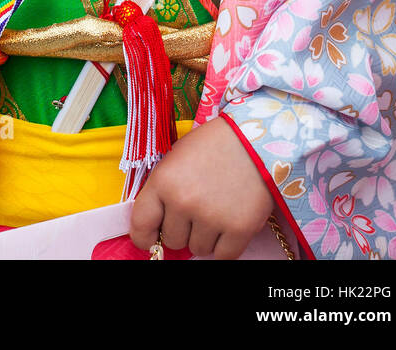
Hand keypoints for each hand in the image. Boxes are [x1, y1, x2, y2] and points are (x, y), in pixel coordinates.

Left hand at [130, 116, 273, 259]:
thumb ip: (163, 191)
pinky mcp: (239, 229)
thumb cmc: (212, 146)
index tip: (151, 239)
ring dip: (206, 236)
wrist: (254, 139)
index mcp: (163, 181)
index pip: (140, 225)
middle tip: (198, 208)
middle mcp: (183, 202)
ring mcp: (211, 217)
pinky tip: (230, 223)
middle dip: (184, 229)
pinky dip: (226, 246)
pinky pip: (223, 257)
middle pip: (173, 240)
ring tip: (217, 209)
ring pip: (198, 249)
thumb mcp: (176, 159)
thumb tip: (157, 226)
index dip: (144, 236)